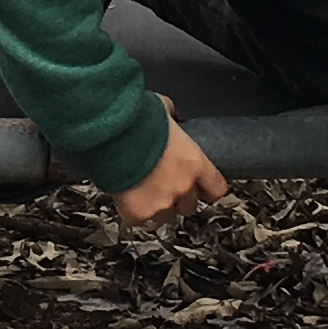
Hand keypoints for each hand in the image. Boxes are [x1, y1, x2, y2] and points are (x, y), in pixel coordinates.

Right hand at [111, 119, 233, 224]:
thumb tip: (170, 113)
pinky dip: (133, 211)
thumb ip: (172, 117)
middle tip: (162, 184)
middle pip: (189, 206)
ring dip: (156, 206)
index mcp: (194, 163)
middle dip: (178, 198)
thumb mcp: (163, 109)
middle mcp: (183, 187)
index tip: (201, 188)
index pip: (216, 189)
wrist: (112, 134)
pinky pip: (139, 219)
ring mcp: (162, 203)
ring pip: (165, 216)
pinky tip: (125, 196)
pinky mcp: (139, 213)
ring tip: (141, 190)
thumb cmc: (137, 119)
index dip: (207, 190)